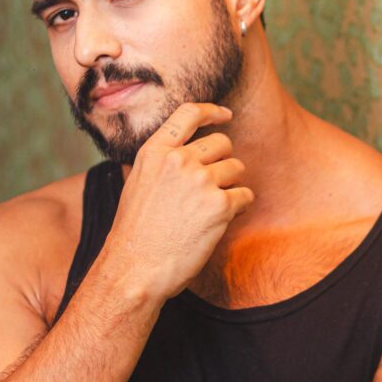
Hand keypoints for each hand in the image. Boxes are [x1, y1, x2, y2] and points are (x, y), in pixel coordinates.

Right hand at [107, 102, 253, 302]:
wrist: (135, 270)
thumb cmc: (136, 235)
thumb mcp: (137, 185)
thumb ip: (160, 163)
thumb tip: (184, 151)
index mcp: (155, 152)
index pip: (189, 113)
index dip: (212, 111)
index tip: (226, 115)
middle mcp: (178, 160)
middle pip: (222, 142)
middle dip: (224, 162)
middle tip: (213, 187)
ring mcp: (200, 180)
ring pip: (237, 168)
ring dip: (231, 186)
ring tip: (211, 210)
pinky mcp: (220, 205)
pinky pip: (246, 195)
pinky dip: (239, 207)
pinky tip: (221, 222)